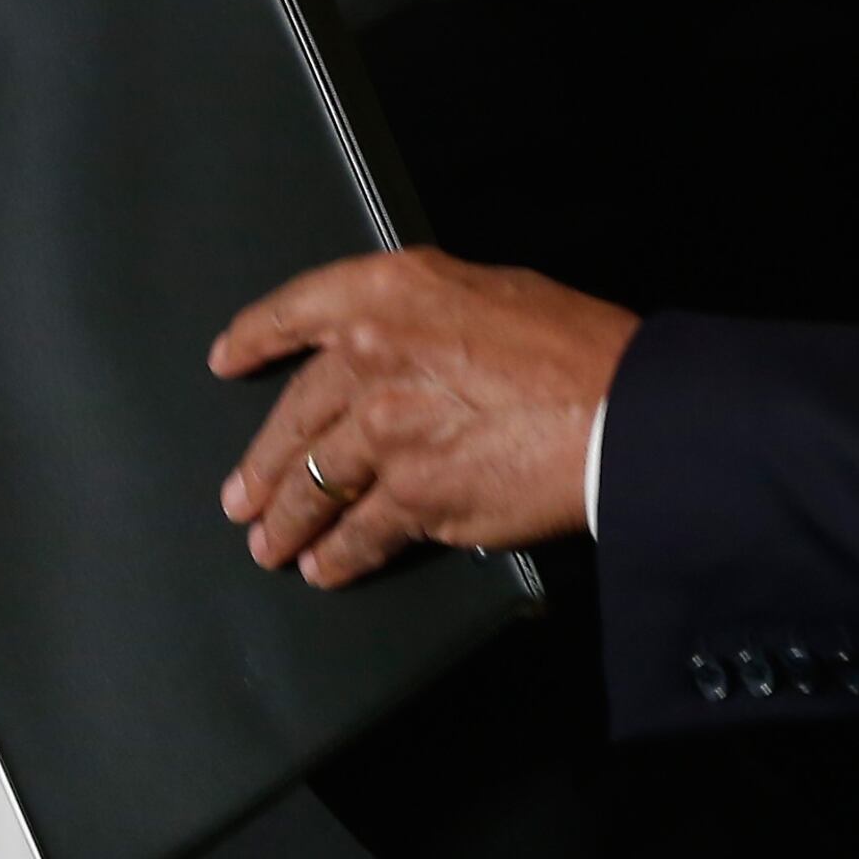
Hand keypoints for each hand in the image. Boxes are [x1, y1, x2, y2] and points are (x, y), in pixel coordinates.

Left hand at [213, 247, 634, 582]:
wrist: (628, 412)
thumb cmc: (581, 350)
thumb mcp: (496, 292)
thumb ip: (430, 313)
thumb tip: (404, 341)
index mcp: (390, 293)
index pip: (297, 310)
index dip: (256, 336)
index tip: (230, 358)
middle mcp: (373, 356)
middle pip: (295, 414)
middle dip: (262, 462)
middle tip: (242, 494)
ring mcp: (387, 432)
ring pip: (315, 482)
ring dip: (290, 520)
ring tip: (271, 544)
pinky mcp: (414, 496)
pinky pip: (360, 531)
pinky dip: (340, 555)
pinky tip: (328, 567)